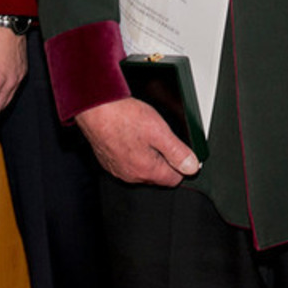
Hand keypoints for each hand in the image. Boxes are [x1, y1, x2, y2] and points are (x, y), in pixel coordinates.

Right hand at [74, 98, 198, 185]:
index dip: (181, 163)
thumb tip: (192, 166)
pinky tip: (130, 133)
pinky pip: (127, 160)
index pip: (174, 179)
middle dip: (163, 157)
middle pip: (158, 174)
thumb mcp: (159, 131)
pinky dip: (131, 150)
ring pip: (142, 166)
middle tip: (159, 134)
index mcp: (146, 170)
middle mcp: (131, 175)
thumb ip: (178, 152)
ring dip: (147, 153)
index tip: (179, 148)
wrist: (95, 109)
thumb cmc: (123, 117)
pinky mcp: (108, 160)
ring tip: (143, 132)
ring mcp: (118, 169)